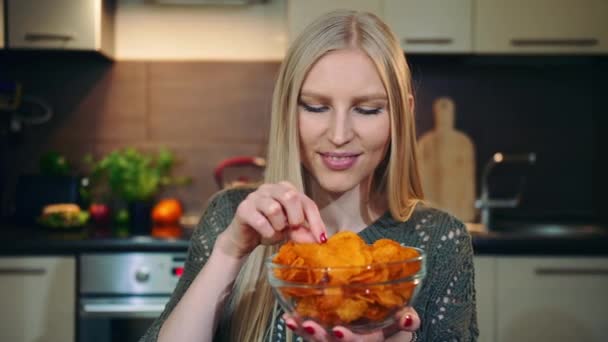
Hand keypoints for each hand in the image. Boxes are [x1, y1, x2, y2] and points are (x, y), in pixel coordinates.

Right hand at [216, 181, 326, 258]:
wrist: (244, 239)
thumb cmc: (269, 229)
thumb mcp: (290, 231)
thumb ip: (303, 232)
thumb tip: (320, 239)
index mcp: (285, 189)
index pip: (306, 201)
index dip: (316, 221)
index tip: (321, 238)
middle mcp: (270, 188)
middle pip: (290, 197)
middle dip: (295, 218)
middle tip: (291, 230)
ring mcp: (255, 196)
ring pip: (274, 209)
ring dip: (278, 226)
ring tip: (275, 232)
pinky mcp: (243, 208)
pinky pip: (260, 221)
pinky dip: (267, 232)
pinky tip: (265, 234)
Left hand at [283, 307, 419, 341]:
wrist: (382, 329)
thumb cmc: (393, 325)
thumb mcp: (404, 325)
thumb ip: (407, 321)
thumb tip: (407, 317)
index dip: (350, 339)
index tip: (339, 331)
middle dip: (320, 337)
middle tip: (310, 325)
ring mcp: (335, 341)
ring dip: (305, 332)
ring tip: (293, 321)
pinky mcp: (324, 336)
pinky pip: (309, 336)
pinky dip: (298, 327)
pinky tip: (289, 318)